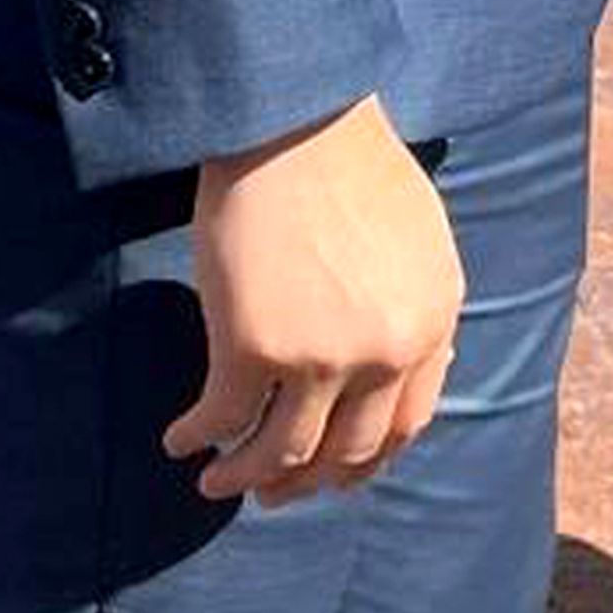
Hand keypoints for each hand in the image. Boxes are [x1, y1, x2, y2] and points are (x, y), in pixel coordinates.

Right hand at [167, 99, 463, 506]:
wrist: (293, 118)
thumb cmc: (347, 160)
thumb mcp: (418, 239)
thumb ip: (415, 305)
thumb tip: (401, 363)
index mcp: (433, 322)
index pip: (408, 423)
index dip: (366, 460)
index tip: (334, 474)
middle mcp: (389, 350)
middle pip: (348, 452)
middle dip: (305, 482)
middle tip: (271, 494)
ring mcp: (324, 356)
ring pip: (283, 451)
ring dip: (245, 477)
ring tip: (216, 484)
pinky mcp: (255, 348)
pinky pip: (223, 416)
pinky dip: (198, 437)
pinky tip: (179, 440)